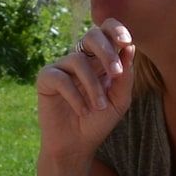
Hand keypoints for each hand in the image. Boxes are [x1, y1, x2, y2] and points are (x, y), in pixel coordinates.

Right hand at [36, 20, 135, 164]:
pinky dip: (75, 96)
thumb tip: (129, 47)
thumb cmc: (98, 121)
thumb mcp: (119, 100)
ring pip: (78, 61)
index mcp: (100, 60)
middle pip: (91, 36)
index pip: (106, 33)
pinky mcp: (46, 78)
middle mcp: (81, 59)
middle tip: (116, 74)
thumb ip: (125, 76)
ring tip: (99, 107)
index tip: (126, 43)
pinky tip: (82, 111)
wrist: (77, 145)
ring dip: (93, 86)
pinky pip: (61, 78)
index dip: (115, 30)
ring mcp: (62, 67)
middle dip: (106, 52)